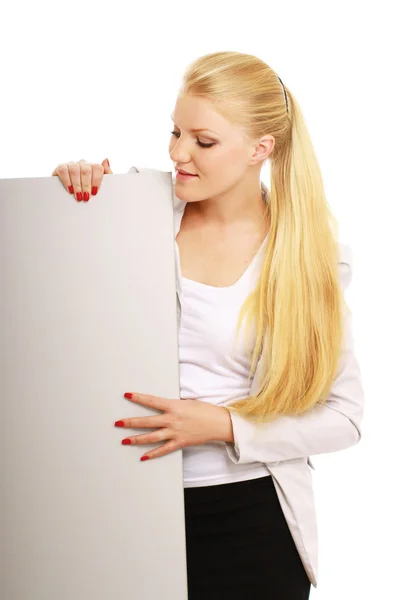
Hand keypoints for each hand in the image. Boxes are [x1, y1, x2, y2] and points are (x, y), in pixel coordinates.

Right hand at [52, 158, 112, 201]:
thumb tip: (105, 160)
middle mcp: (82, 164)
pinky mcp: (60, 168)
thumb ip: (106, 174)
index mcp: (93, 167)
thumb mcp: (100, 185)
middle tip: (86, 197)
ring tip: (78, 196)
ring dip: (77, 185)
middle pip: (86, 170)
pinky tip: (70, 189)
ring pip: (75, 170)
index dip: (96, 180)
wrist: (69, 197)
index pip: (97, 168)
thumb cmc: (87, 191)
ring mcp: (71, 165)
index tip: (95, 192)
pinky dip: (67, 181)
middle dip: (86, 185)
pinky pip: (63, 170)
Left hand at [114, 392, 233, 460]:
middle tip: (118, 423)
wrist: (218, 423)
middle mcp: (172, 420)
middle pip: (146, 422)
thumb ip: (173, 406)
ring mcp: (175, 432)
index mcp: (174, 406)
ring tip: (124, 440)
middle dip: (130, 422)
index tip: (127, 395)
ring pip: (151, 437)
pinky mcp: (179, 442)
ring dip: (136, 439)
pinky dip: (152, 454)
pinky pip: (163, 450)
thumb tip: (163, 407)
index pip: (152, 401)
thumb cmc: (205, 410)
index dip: (138, 398)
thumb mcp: (187, 403)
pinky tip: (143, 456)